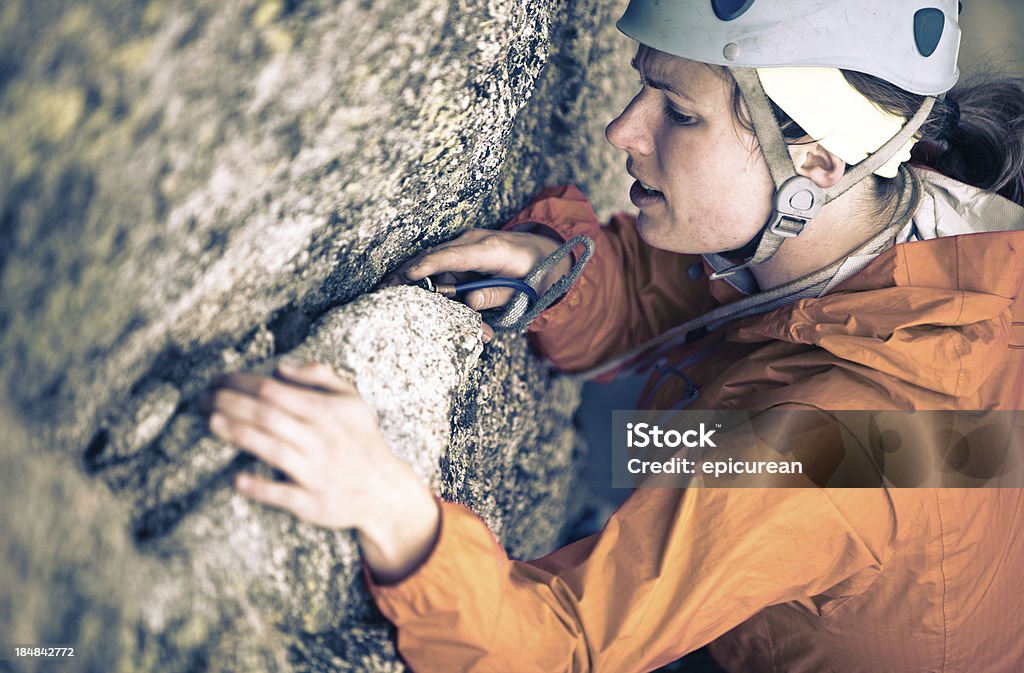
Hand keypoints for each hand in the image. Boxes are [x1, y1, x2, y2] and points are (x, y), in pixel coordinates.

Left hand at [206, 361, 439, 582]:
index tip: (219, 379)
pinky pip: (283, 494)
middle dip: (231, 403)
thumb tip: (281, 367)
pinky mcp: (312, 503)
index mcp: (327, 412)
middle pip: (268, 416)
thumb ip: (320, 377)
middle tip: (203, 397)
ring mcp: (316, 472)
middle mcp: (320, 440)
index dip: (243, 383)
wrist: (382, 490)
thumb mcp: (352, 400)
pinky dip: (260, 487)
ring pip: (272, 449)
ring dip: (240, 434)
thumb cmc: (360, 439)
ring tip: (211, 421)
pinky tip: (236, 478)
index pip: (276, 391)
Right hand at [391, 228, 573, 338]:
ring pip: (436, 261)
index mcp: (492, 250)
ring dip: (423, 281)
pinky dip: (432, 277)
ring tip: (397, 293)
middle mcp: (476, 241)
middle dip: (411, 274)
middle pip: (436, 256)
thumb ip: (498, 296)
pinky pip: (443, 263)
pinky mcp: (465, 249)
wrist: (548, 251)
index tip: (406, 276)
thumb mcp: (526, 291)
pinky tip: (417, 290)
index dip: (428, 266)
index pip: (453, 256)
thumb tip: (470, 302)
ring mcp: (469, 242)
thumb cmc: (540, 273)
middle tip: (386, 291)